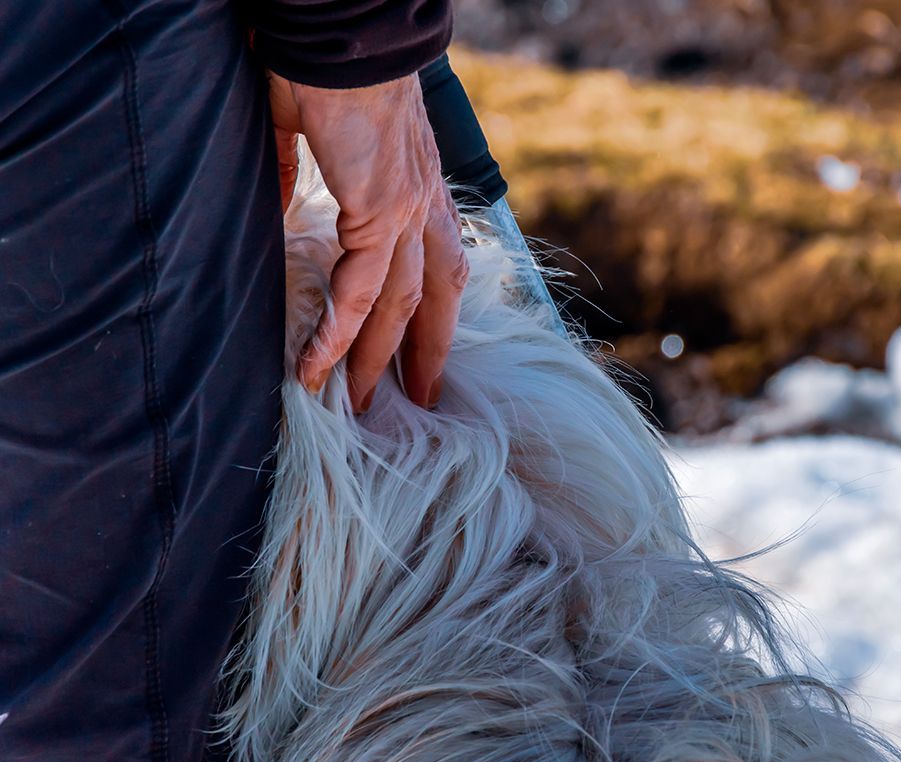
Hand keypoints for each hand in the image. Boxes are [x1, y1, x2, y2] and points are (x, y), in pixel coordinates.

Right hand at [270, 71, 467, 410]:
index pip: (436, 265)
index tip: (423, 350)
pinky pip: (359, 290)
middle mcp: (423, 206)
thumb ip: (298, 177)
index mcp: (416, 187)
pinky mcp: (379, 211)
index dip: (433, 312)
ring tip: (365, 403)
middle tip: (419, 399)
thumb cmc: (322, 68)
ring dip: (381, 357)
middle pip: (434, 296)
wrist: (339, 32)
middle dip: (426, 351)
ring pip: (400, 304)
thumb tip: (281, 214)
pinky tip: (319, 365)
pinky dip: (339, 332)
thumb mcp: (307, 132)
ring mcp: (407, 210)